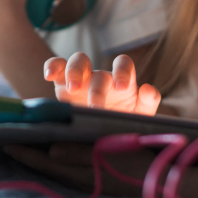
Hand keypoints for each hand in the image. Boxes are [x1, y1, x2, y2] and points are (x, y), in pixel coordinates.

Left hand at [4, 142, 156, 196]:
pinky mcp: (98, 173)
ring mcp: (90, 176)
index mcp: (81, 173)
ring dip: (41, 155)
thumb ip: (80, 154)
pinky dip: (57, 156)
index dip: (25, 152)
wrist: (167, 181)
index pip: (45, 163)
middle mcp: (81, 177)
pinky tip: (53, 148)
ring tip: (26, 142)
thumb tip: (51, 151)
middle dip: (29, 152)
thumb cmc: (140, 165)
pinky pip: (70, 165)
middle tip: (9, 139)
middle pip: (47, 164)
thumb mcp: (110, 154)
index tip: (5, 142)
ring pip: (57, 165)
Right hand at [44, 52, 160, 115]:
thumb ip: (148, 102)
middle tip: (95, 105)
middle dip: (96, 85)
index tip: (122, 88)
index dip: (123, 72)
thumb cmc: (123, 121)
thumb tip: (147, 88)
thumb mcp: (140, 115)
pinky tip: (48, 74)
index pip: (123, 64)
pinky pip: (57, 68)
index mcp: (121, 80)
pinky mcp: (63, 86)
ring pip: (77, 62)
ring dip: (74, 72)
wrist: (102, 135)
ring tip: (72, 88)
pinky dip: (52, 66)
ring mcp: (81, 78)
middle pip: (99, 68)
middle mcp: (101, 76)